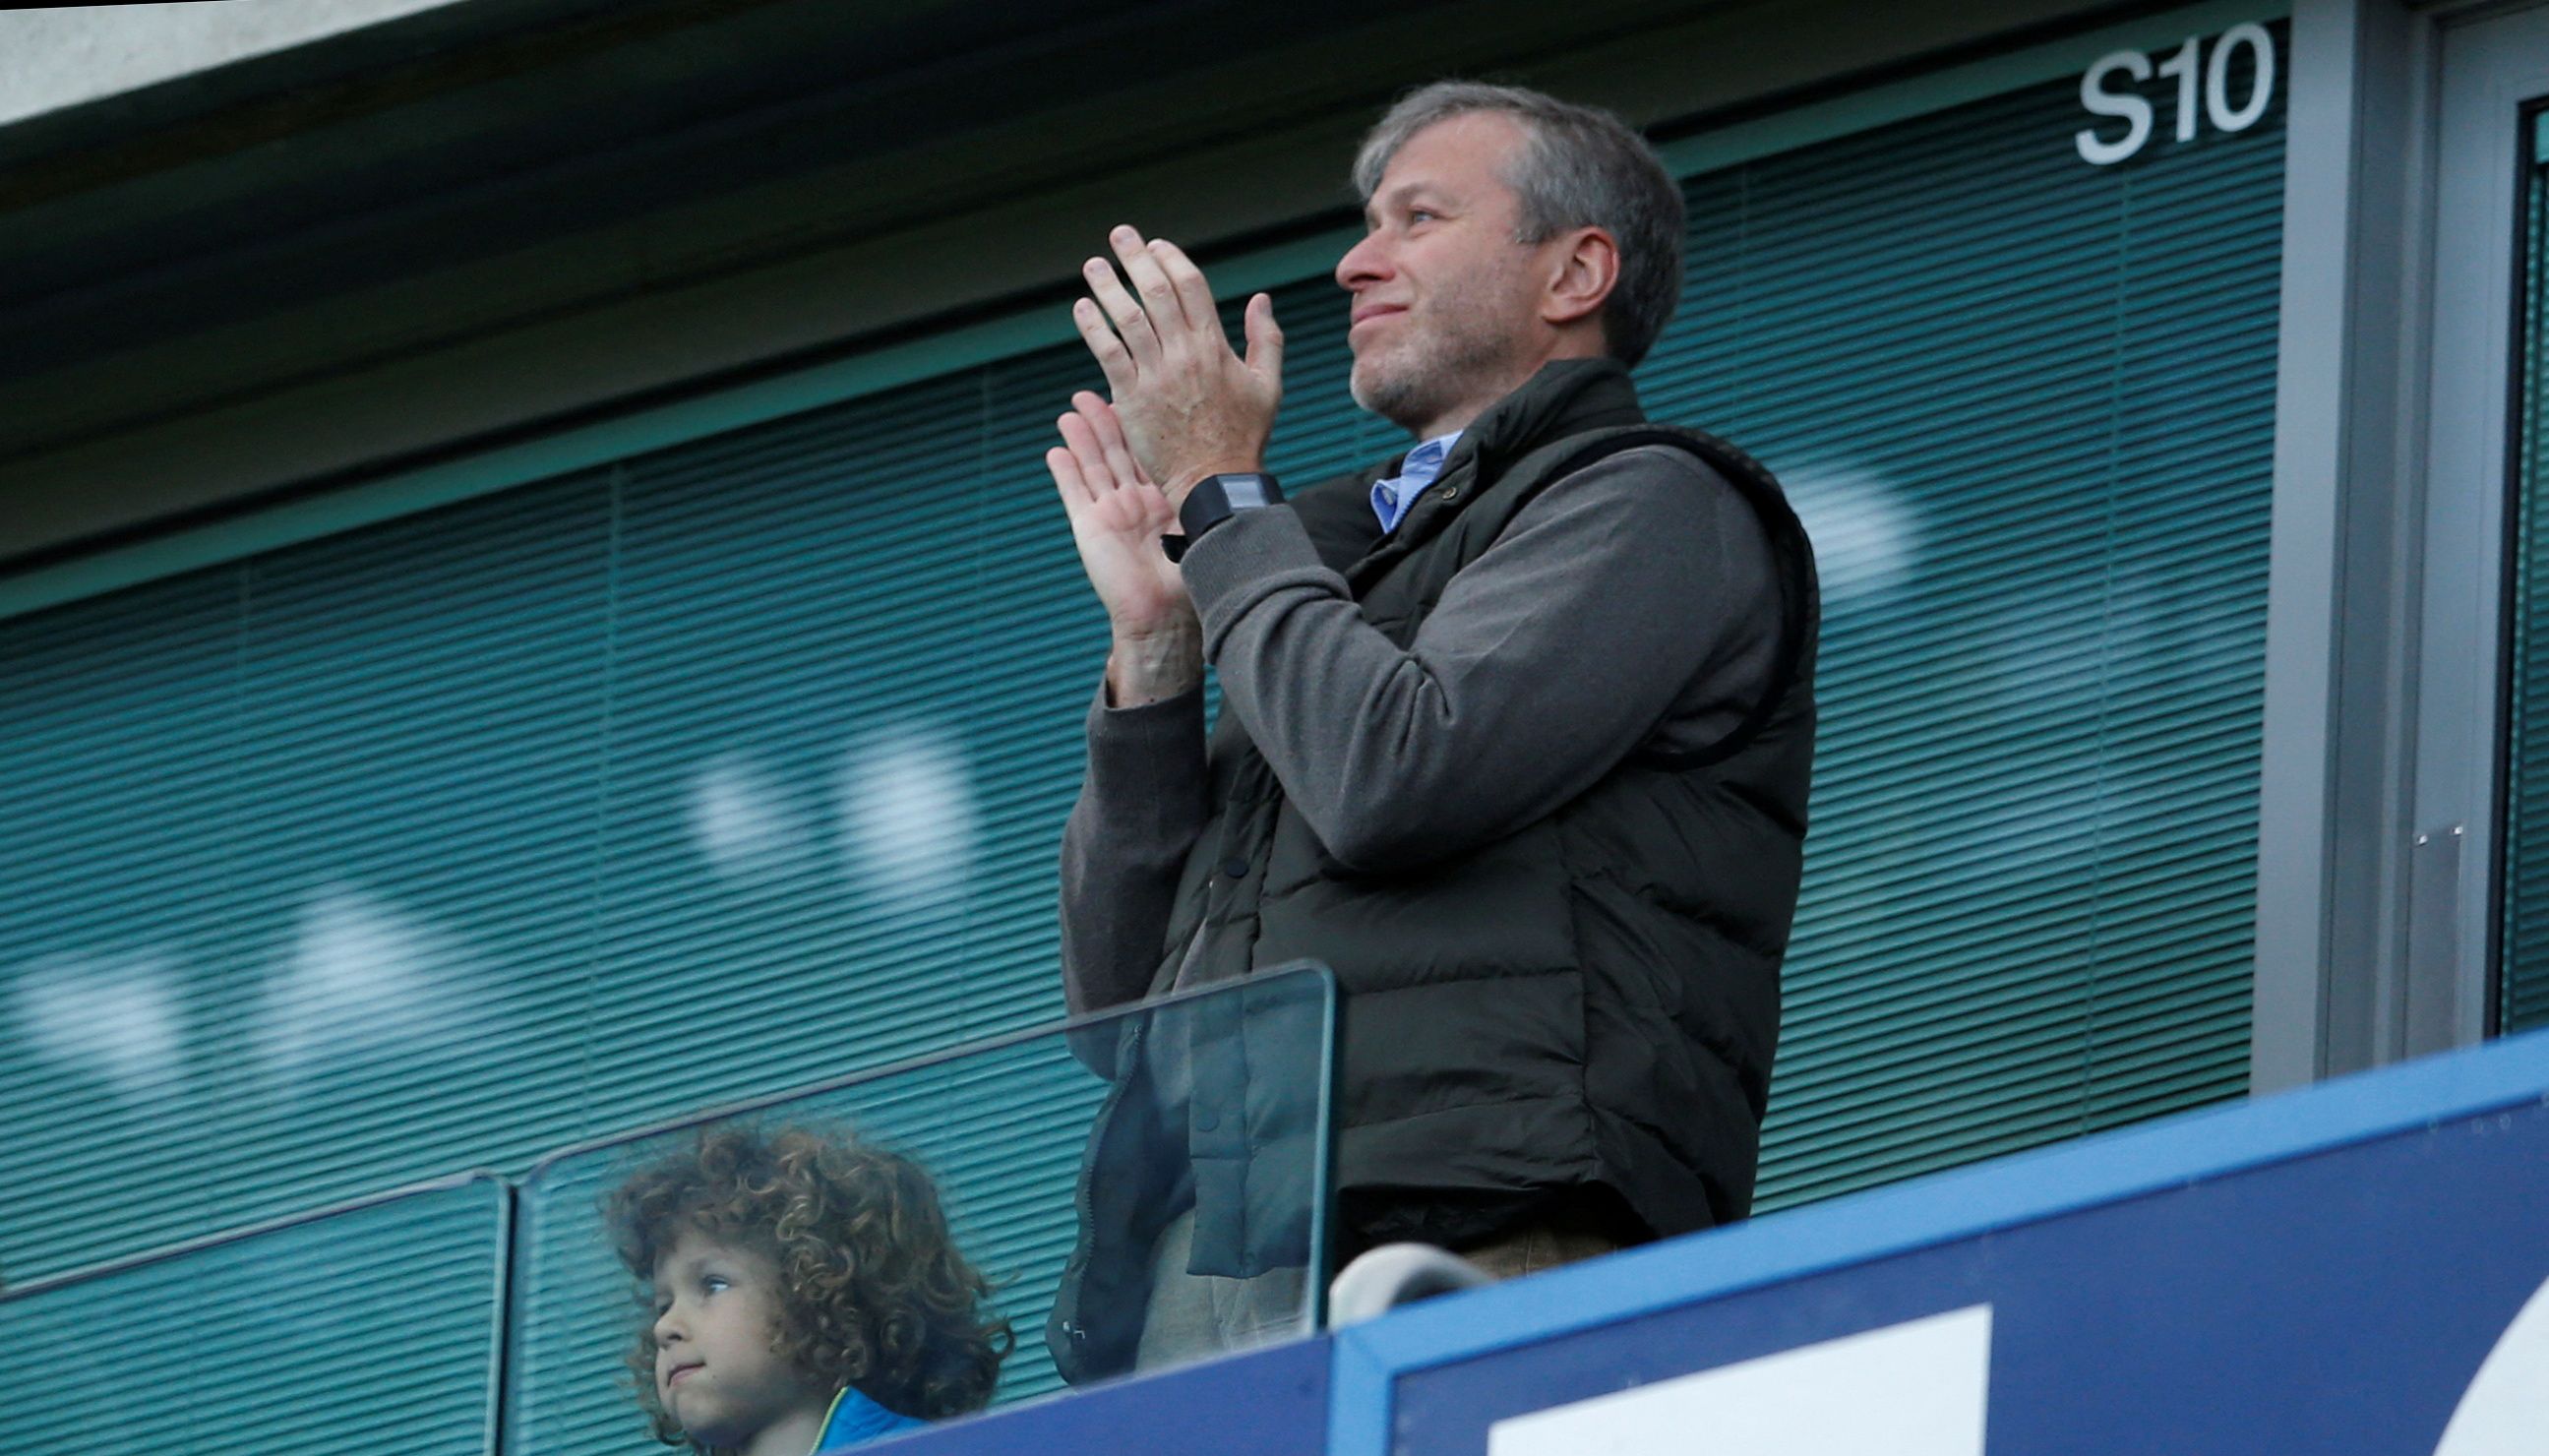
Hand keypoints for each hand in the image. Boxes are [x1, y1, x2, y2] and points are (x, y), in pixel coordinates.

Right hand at [1046, 392, 1201, 705]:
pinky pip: (1073, 493)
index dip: (1141, 424)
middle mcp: (1137, 503)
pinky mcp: (1089, 528)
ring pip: (1093, 466)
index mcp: (1165, 500)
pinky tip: (1055, 449)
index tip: (1137, 394)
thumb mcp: (1202, 529)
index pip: (1150, 452)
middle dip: (1103, 421)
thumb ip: (1205, 500)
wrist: (1163, 617)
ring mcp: (1111, 514)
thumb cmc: (1191, 577)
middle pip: (1117, 452)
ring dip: (1080, 438)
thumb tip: (1236, 474)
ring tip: (1070, 410)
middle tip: (1091, 391)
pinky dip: (1064, 471)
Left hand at [1073, 225, 1283, 503]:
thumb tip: (1261, 299)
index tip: (1155, 246)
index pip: (1190, 286)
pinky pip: (1108, 354)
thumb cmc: (1244, 436)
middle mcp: (1185, 355)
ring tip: (1094, 266)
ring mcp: (1156, 376)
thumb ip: (1267, 339)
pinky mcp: (1132, 399)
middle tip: (1119, 236)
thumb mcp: (1269, 385)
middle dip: (1135, 259)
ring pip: (1128, 319)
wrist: (1216, 481)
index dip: (1170, 259)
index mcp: (1216, 346)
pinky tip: (1082, 308)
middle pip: (1156, 293)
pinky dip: (1093, 327)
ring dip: (1108, 287)